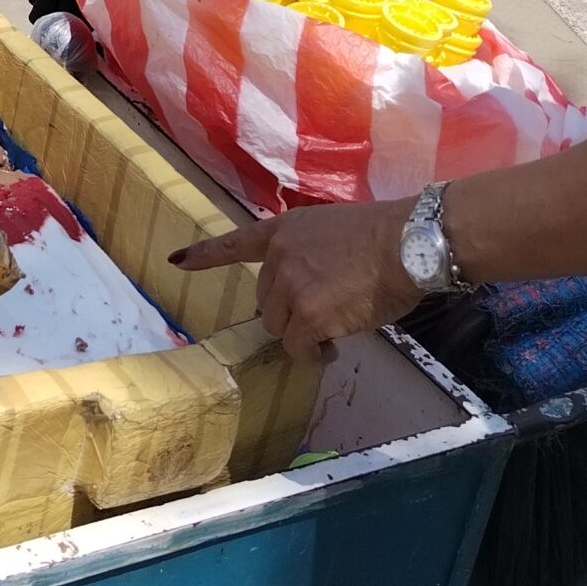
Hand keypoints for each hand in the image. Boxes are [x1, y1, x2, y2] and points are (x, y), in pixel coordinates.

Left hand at [171, 199, 418, 361]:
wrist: (408, 244)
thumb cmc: (386, 239)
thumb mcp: (335, 234)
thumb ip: (311, 256)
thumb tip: (312, 291)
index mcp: (285, 230)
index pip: (237, 244)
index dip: (206, 255)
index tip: (177, 262)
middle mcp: (279, 255)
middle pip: (266, 300)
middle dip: (290, 313)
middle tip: (323, 315)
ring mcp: (290, 285)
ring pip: (280, 327)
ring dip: (303, 335)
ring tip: (333, 332)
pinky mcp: (306, 315)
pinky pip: (299, 348)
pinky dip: (314, 355)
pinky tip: (332, 349)